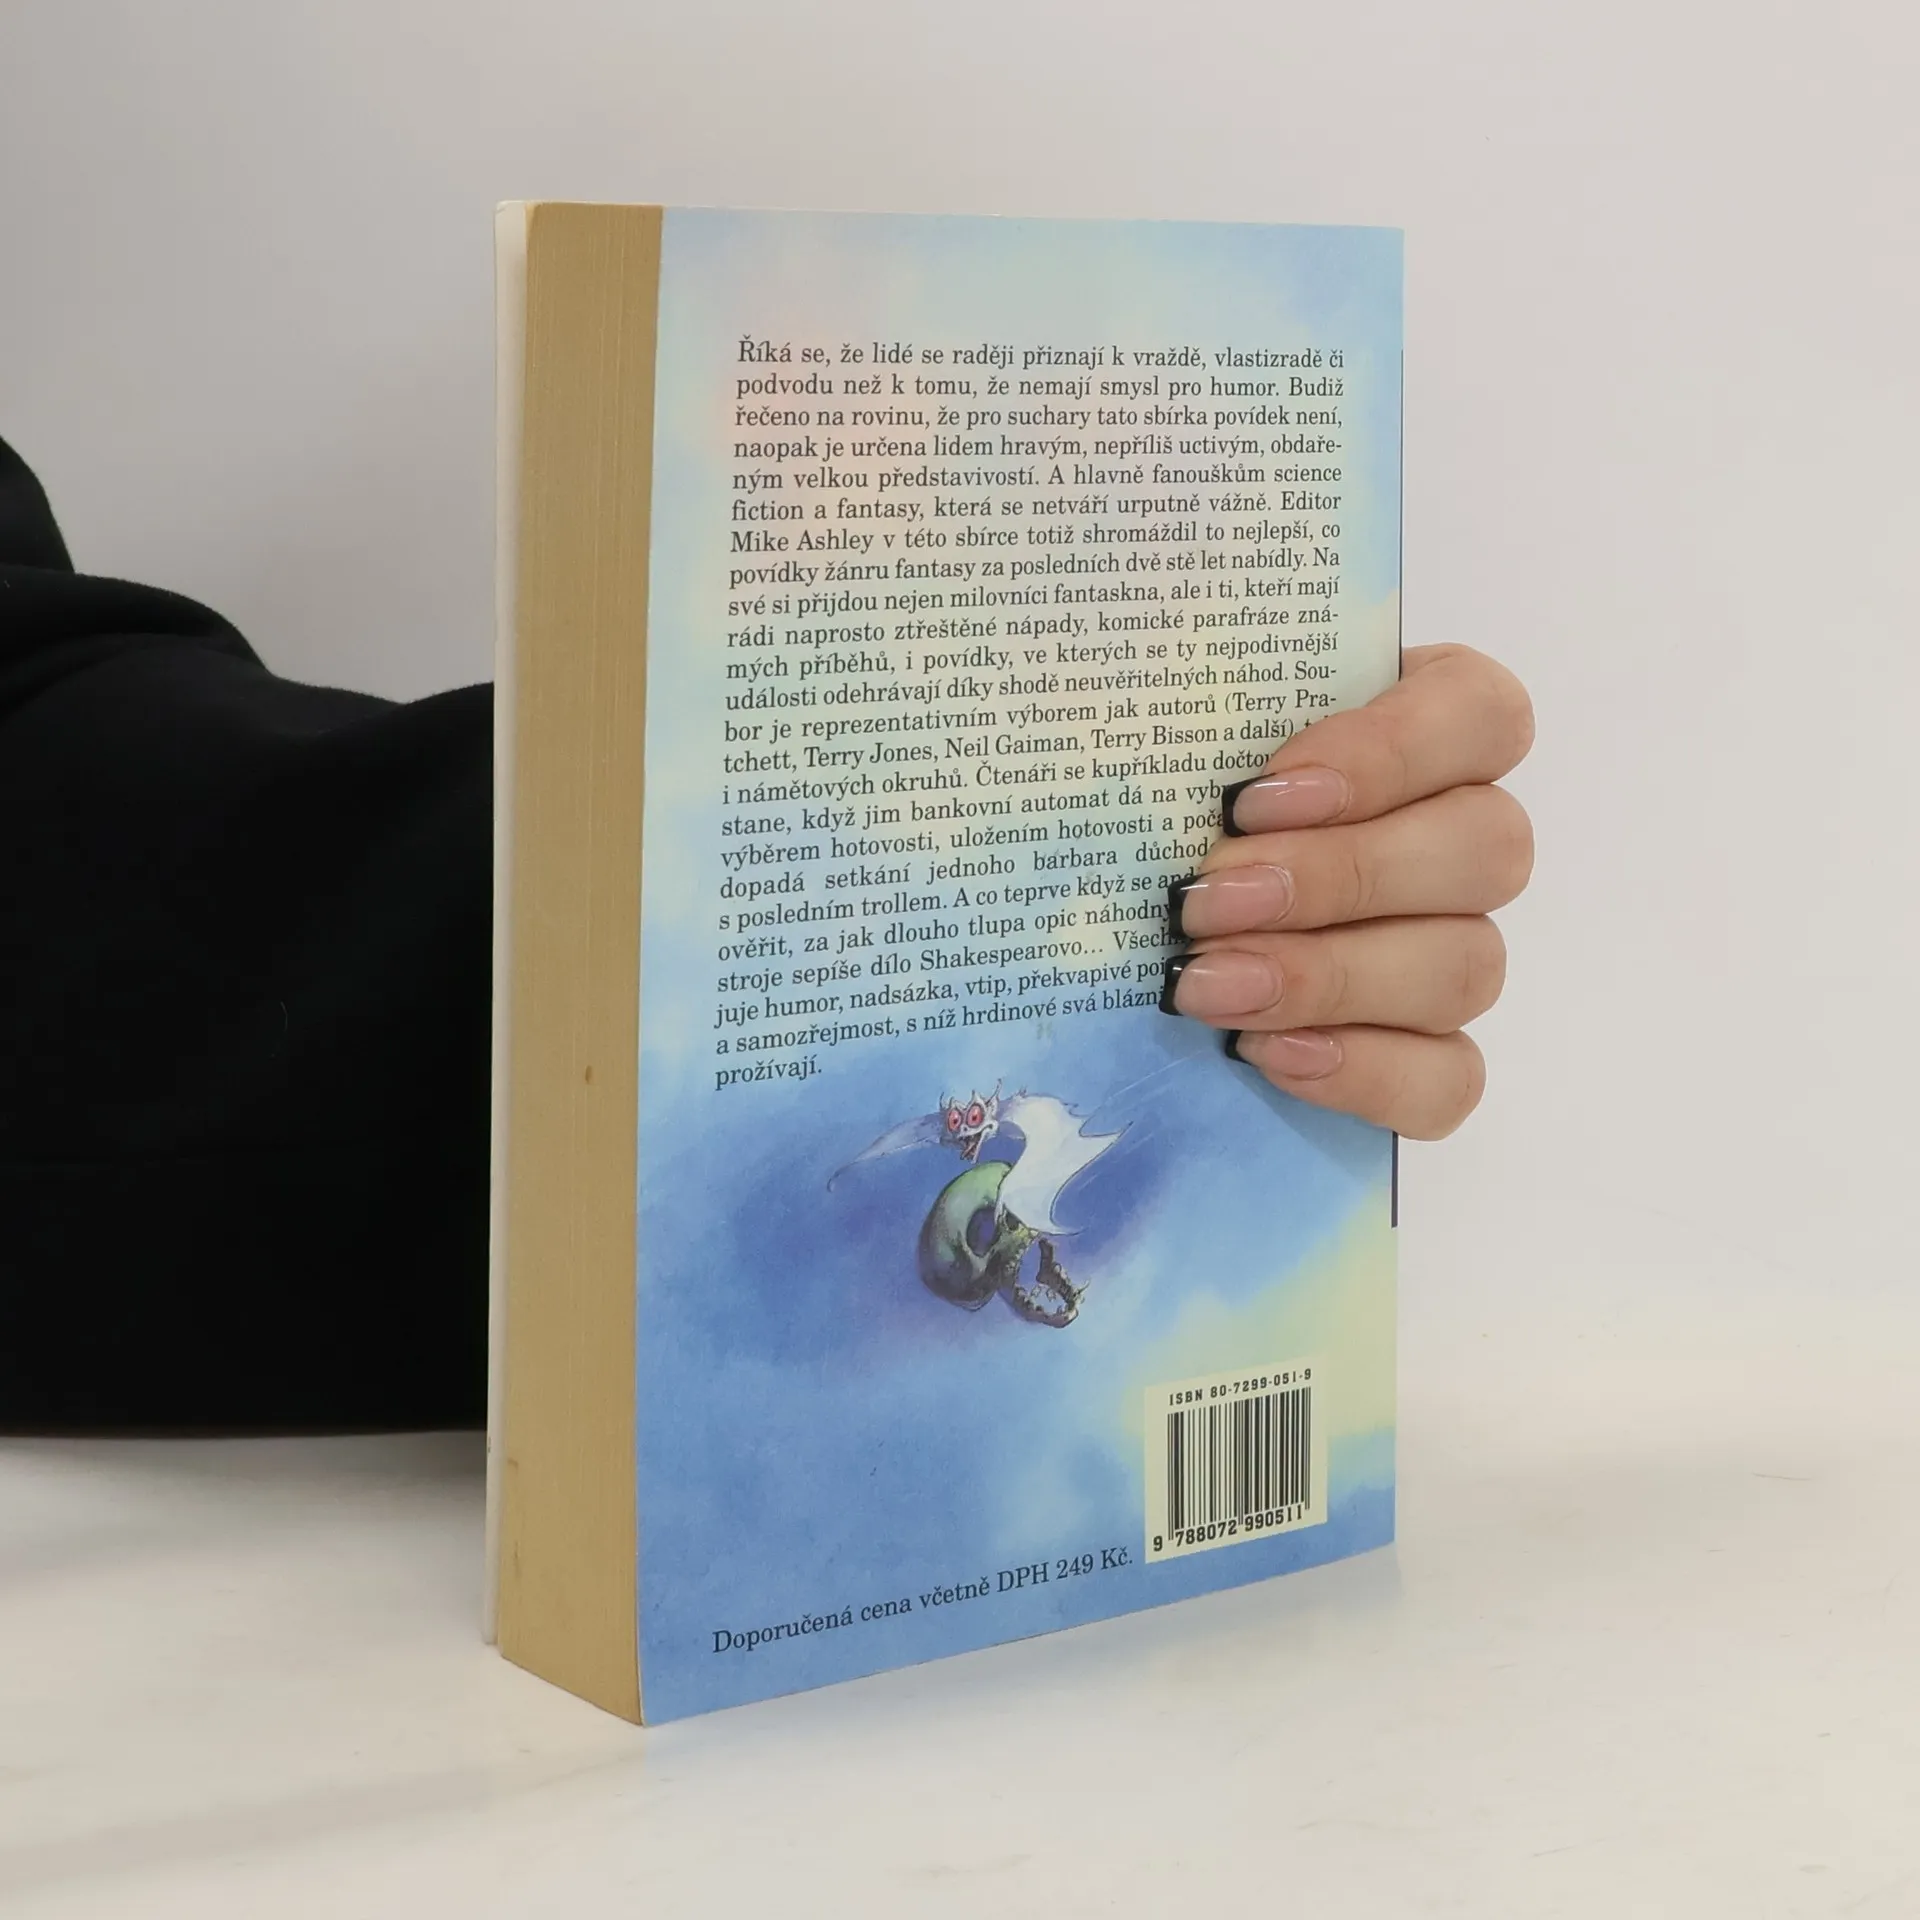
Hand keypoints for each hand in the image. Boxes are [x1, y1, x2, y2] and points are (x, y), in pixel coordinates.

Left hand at [1160, 645, 1533, 1137]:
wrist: (1114, 937)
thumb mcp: (1164, 740)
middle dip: (1336, 879)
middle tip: (1205, 902)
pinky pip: (1449, 1078)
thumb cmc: (1153, 804)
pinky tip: (1264, 1052)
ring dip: (1329, 978)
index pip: (1481, 715)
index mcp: (1426, 727)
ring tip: (1206, 986)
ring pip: (1468, 965)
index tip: (1254, 795)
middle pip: (1486, 849)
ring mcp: (1458, 951)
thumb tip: (1135, 719)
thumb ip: (1187, 720)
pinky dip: (1363, 1070)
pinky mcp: (1433, 1056)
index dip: (1389, 751)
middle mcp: (1463, 837)